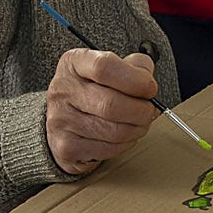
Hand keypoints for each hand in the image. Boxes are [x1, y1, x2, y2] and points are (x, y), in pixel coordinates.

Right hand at [45, 48, 159, 174]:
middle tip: (150, 110)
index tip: (149, 88)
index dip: (134, 79)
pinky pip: (109, 149)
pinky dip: (126, 144)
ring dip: (137, 129)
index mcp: (74, 63)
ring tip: (141, 122)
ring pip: (114, 131)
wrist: (66, 118)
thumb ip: (134, 65)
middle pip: (110, 104)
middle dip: (141, 110)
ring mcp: (61, 120)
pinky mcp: (66, 147)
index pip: (104, 67)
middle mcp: (63, 90)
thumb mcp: (112, 67)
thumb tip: (148, 81)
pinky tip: (125, 135)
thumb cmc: (95, 89)